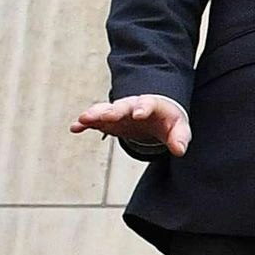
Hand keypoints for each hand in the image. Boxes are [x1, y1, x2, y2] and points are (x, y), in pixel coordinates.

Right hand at [72, 94, 190, 156]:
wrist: (155, 115)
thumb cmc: (168, 121)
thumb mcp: (179, 128)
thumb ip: (180, 137)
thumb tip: (179, 150)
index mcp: (151, 105)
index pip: (147, 104)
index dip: (143, 108)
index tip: (139, 114)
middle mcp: (132, 105)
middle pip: (122, 106)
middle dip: (114, 110)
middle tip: (107, 115)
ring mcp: (118, 112)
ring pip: (105, 110)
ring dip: (95, 114)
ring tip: (83, 119)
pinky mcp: (108, 120)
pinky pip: (95, 120)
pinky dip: (85, 123)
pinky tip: (75, 128)